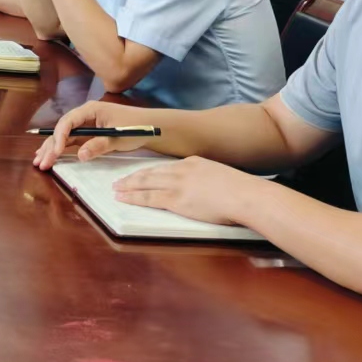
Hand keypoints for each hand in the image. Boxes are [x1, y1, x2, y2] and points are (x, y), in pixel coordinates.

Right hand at [32, 100, 152, 168]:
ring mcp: (85, 125)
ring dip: (51, 149)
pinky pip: (71, 141)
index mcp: (90, 110)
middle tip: (41, 162)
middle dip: (50, 146)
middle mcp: (84, 116)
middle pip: (62, 130)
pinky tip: (50, 156)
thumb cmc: (135, 127)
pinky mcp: (88, 134)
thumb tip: (80, 156)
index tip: (56, 152)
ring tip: (39, 161)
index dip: (59, 137)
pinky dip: (61, 149)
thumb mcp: (118, 137)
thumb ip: (99, 145)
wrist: (149, 126)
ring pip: (63, 137)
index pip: (68, 122)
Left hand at [112, 156, 254, 226]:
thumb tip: (208, 189)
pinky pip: (148, 197)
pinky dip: (133, 197)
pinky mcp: (175, 199)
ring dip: (128, 185)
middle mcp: (181, 170)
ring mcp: (177, 184)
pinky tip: (122, 197)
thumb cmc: (241, 191)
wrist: (245, 195)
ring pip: (145, 183)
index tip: (142, 174)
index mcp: (193, 162)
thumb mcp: (221, 176)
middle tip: (120, 180)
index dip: (151, 171)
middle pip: (151, 172)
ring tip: (116, 188)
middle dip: (134, 176)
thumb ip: (209, 180)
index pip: (166, 167)